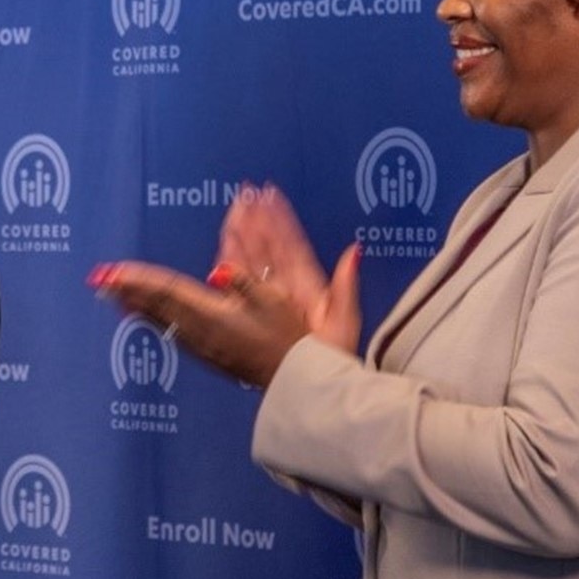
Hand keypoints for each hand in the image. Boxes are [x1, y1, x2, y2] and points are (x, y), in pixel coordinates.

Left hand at [89, 259, 308, 386]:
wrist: (295, 382)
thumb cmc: (290, 339)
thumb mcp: (275, 304)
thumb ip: (245, 283)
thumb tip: (218, 270)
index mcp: (214, 316)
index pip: (167, 291)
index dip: (139, 280)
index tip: (112, 272)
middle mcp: (201, 333)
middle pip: (155, 306)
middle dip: (126, 291)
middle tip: (98, 279)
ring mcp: (202, 346)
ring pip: (159, 321)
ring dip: (135, 305)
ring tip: (112, 294)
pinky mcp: (208, 354)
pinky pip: (171, 332)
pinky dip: (152, 320)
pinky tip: (144, 316)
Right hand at [217, 183, 360, 352]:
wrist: (312, 385)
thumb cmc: (331, 359)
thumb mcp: (344, 319)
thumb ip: (345, 284)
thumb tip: (354, 250)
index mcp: (306, 288)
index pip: (289, 246)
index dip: (279, 220)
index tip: (269, 196)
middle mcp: (283, 291)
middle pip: (266, 248)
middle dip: (255, 221)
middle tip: (244, 194)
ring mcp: (266, 299)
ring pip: (251, 259)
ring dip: (242, 232)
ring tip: (236, 206)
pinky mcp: (253, 310)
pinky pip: (240, 278)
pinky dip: (231, 258)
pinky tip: (224, 241)